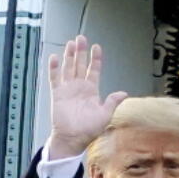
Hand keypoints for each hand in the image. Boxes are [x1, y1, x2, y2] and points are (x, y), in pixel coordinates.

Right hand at [45, 35, 127, 158]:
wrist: (73, 139)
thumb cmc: (89, 130)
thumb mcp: (105, 115)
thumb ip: (112, 102)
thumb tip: (123, 93)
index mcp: (91, 91)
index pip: (93, 70)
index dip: (95, 59)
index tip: (97, 47)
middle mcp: (79, 87)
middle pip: (80, 65)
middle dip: (81, 52)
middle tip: (81, 38)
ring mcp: (68, 89)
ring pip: (68, 68)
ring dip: (69, 56)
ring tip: (71, 43)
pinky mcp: (57, 94)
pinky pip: (55, 78)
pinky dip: (54, 68)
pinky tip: (55, 58)